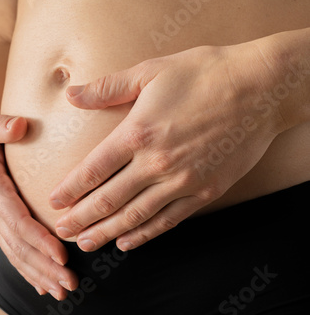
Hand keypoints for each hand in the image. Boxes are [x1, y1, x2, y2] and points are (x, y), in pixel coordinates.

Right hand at [0, 113, 77, 299]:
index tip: (61, 255)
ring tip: (61, 292)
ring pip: (16, 253)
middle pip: (19, 245)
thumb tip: (20, 125)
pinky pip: (13, 249)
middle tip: (69, 284)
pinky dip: (28, 269)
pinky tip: (42, 286)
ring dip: (39, 274)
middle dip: (45, 267)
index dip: (39, 240)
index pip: (17, 220)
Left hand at [50, 43, 286, 251]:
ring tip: (85, 243)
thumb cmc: (204, 74)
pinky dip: (144, 234)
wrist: (261, 88)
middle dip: (80, 219)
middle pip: (108, 199)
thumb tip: (71, 95)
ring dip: (106, 232)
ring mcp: (182, 181)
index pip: (92, 170)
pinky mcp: (205, 191)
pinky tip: (127, 242)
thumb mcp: (151, 70)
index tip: (53, 203)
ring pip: (134, 216)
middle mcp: (156, 162)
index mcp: (138, 132)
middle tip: (61, 232)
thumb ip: (108, 88)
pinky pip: (168, 220)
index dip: (70, 190)